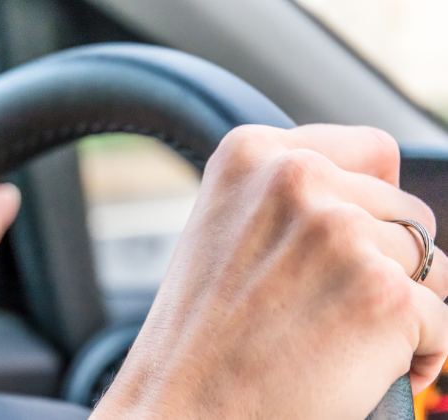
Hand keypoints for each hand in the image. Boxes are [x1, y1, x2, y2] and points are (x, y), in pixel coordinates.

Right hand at [92, 125, 447, 418]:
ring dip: (402, 304)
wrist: (181, 407)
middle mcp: (297, 179)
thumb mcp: (224, 228)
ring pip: (429, 264)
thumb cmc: (199, 332)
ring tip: (343, 336)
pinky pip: (440, 321)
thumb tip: (375, 198)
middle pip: (404, 209)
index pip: (370, 149)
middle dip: (385, 259)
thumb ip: (291, 197)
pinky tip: (364, 369)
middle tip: (330, 303)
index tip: (347, 239)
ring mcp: (340, 232)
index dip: (370, 201)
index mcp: (252, 154)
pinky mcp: (382, 294)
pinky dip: (417, 351)